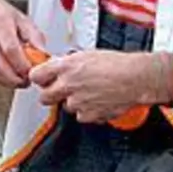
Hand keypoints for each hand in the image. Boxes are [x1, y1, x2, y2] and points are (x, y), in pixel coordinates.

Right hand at [0, 0, 48, 88]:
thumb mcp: (20, 17)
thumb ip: (34, 36)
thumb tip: (45, 55)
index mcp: (0, 24)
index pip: (12, 51)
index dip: (24, 67)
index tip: (33, 72)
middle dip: (15, 80)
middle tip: (26, 80)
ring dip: (7, 81)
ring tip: (17, 78)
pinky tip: (4, 72)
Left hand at [30, 50, 172, 123]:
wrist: (136, 78)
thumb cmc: (118, 64)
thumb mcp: (87, 54)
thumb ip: (68, 63)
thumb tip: (57, 67)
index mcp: (66, 66)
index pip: (36, 76)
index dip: (39, 78)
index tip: (43, 79)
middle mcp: (69, 85)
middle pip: (44, 97)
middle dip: (51, 94)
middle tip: (61, 90)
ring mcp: (78, 102)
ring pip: (65, 107)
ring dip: (73, 102)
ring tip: (89, 93)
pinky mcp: (89, 115)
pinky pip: (81, 116)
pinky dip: (87, 111)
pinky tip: (97, 101)